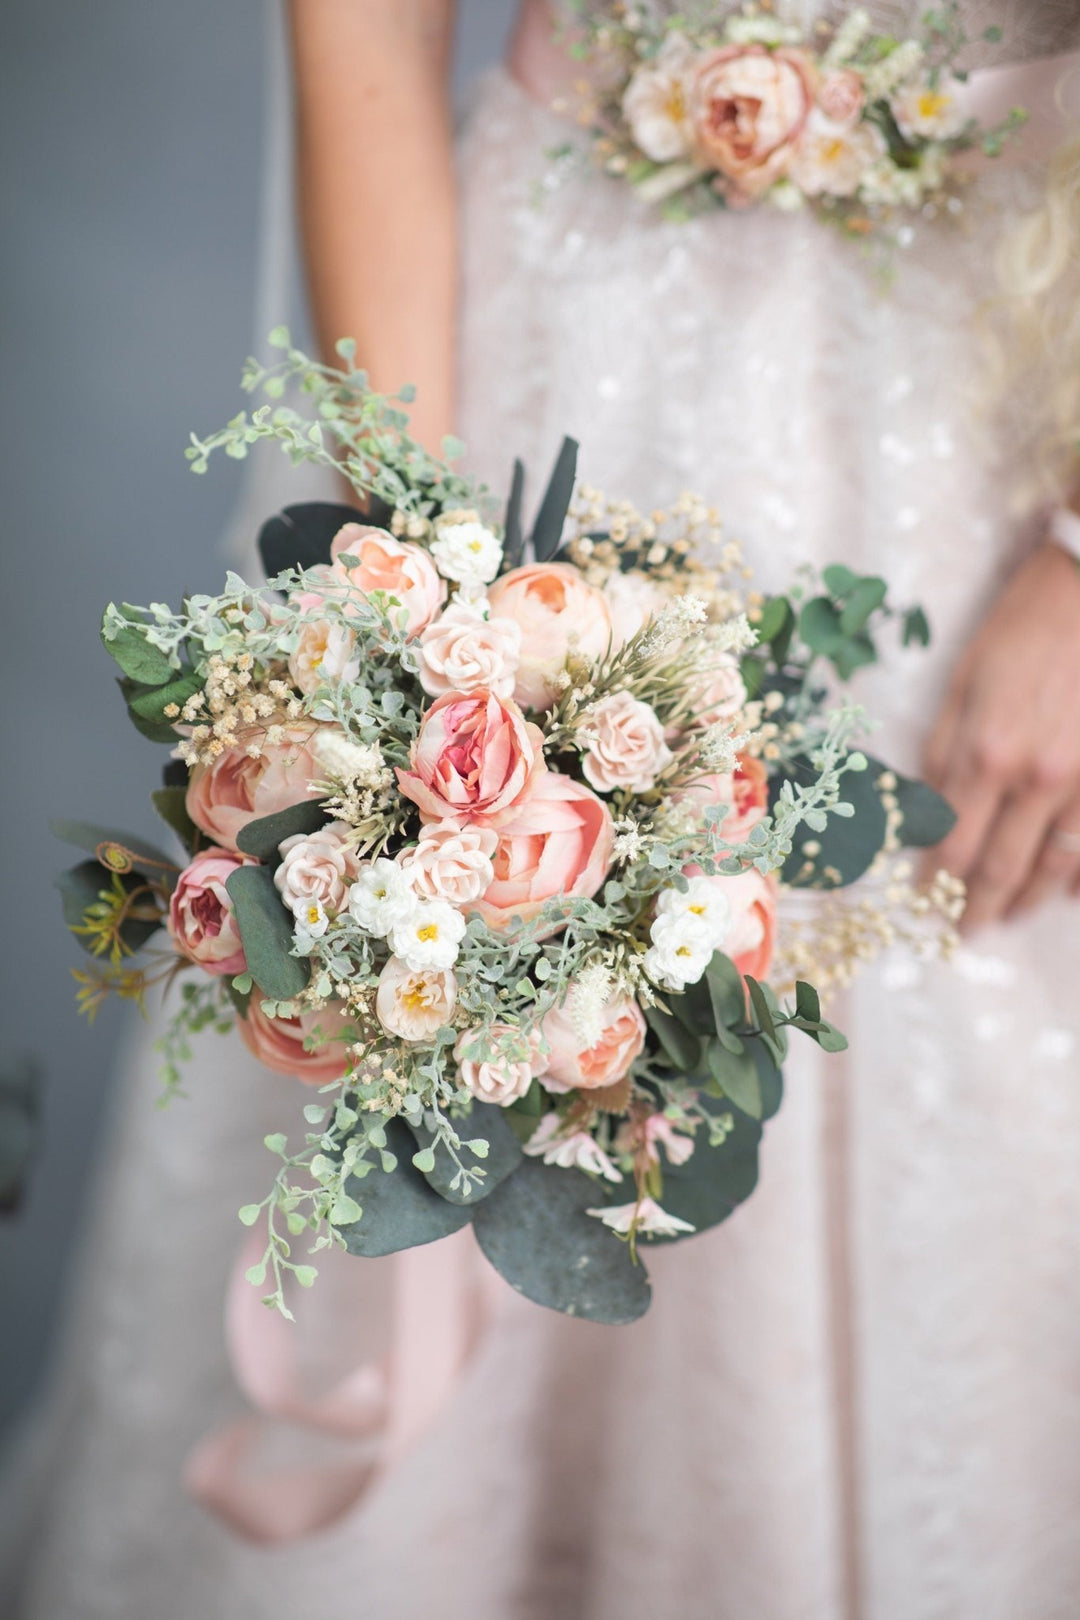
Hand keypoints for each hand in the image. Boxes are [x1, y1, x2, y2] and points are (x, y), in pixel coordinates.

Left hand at [923, 541, 1079, 930]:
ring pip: (1056, 866)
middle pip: (1002, 867)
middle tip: (964, 930)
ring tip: (1010, 916)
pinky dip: (1079, 876)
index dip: (937, 882)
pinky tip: (1065, 891)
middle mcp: (1038, 779)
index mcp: (986, 753)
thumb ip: (942, 751)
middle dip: (978, 907)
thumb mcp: (962, 682)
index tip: (926, 901)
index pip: (952, 842)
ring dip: (1029, 899)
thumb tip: (925, 810)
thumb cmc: (1021, 628)